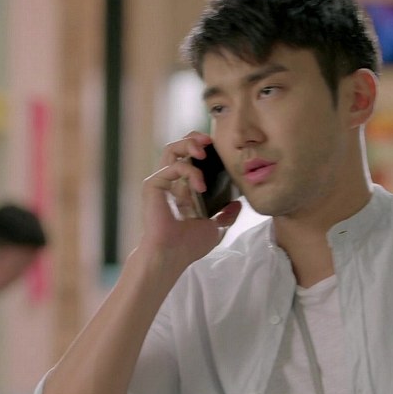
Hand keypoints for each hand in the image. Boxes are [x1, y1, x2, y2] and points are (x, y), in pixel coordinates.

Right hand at [138, 132, 240, 279]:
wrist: (173, 254)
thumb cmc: (189, 245)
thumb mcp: (216, 228)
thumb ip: (226, 215)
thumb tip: (238, 204)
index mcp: (183, 191)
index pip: (191, 160)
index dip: (203, 149)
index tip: (218, 148)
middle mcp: (171, 184)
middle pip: (178, 149)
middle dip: (194, 139)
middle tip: (209, 140)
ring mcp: (161, 183)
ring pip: (171, 150)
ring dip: (188, 144)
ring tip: (203, 151)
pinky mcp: (154, 185)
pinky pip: (173, 167)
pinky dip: (190, 172)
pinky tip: (200, 186)